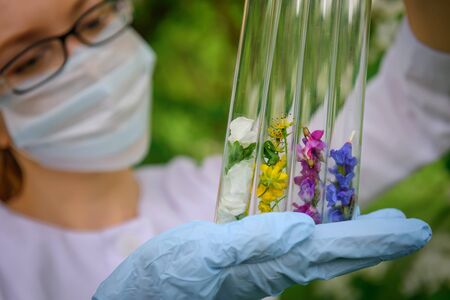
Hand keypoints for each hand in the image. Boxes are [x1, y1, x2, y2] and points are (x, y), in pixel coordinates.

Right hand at [92, 209, 430, 299]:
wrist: (141, 295)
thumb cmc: (166, 277)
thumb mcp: (205, 253)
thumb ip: (253, 240)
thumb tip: (303, 227)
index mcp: (270, 265)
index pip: (332, 250)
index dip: (372, 240)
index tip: (409, 230)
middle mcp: (274, 268)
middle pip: (336, 253)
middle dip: (374, 240)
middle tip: (410, 227)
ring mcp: (263, 266)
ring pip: (319, 250)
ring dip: (352, 236)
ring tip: (379, 225)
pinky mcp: (248, 260)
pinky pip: (294, 246)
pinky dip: (319, 234)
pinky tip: (321, 227)